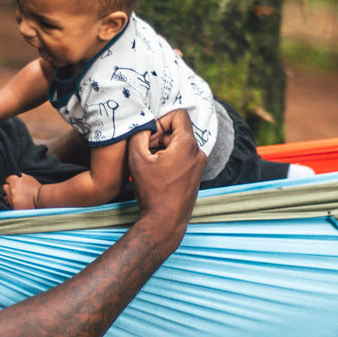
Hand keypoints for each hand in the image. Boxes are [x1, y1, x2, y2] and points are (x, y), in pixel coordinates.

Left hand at [4, 173, 41, 208]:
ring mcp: (12, 199)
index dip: (11, 181)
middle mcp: (11, 190)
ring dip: (9, 196)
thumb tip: (16, 175)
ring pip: (5, 197)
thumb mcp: (28, 178)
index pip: (7, 179)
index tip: (14, 184)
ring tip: (17, 197)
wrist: (41, 199)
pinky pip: (9, 204)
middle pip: (4, 187)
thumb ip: (20, 176)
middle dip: (9, 188)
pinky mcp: (13, 206)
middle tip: (15, 191)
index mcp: (15, 182)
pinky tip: (18, 202)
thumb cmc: (36, 188)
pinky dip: (12, 203)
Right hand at [127, 109, 204, 230]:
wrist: (165, 222)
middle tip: (143, 150)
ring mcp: (199, 164)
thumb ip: (138, 134)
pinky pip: (182, 156)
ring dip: (162, 148)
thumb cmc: (152, 192)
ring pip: (179, 143)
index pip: (178, 114)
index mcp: (188, 145)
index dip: (160, 120)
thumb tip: (143, 125)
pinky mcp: (196, 174)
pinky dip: (169, 158)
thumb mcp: (138, 158)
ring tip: (148, 162)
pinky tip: (156, 171)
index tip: (148, 136)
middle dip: (159, 136)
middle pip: (178, 130)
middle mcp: (199, 152)